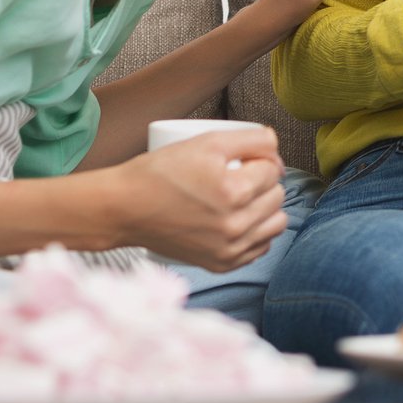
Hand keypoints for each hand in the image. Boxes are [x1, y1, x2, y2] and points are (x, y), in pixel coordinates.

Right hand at [112, 127, 286, 270]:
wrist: (125, 209)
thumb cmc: (160, 172)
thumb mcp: (207, 142)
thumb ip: (251, 139)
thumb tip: (276, 146)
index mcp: (234, 192)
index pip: (273, 171)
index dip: (260, 159)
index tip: (242, 159)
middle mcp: (235, 225)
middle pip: (277, 197)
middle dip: (264, 182)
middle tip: (240, 175)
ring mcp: (229, 249)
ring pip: (276, 224)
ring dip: (267, 208)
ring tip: (246, 198)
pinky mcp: (221, 264)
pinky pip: (259, 249)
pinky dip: (257, 233)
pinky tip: (242, 221)